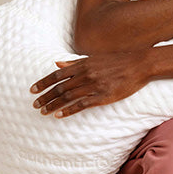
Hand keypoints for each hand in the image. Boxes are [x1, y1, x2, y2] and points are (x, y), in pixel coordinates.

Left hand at [30, 51, 150, 117]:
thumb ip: (75, 62)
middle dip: (45, 96)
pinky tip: (59, 115)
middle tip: (35, 104)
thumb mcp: (95, 58)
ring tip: (44, 111)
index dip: (43, 83)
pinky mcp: (103, 96)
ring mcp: (94, 85)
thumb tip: (57, 63)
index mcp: (83, 64)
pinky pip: (82, 105)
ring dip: (53, 105)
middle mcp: (86, 74)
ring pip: (68, 96)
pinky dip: (68, 110)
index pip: (57, 74)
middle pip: (59, 87)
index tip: (33, 90)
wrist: (140, 64)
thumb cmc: (118, 61)